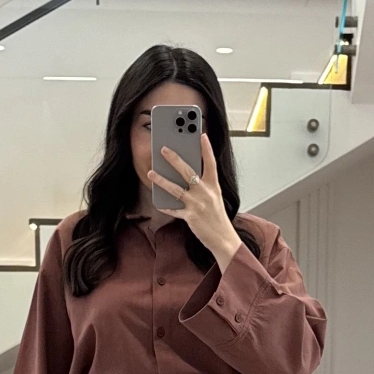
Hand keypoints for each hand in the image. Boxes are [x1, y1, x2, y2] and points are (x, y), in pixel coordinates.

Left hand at [148, 132, 241, 265]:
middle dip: (174, 159)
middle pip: (188, 171)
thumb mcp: (214, 197)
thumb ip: (203, 185)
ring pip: (176, 189)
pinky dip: (165, 206)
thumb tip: (188, 174)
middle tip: (163, 148)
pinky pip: (174, 209)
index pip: (211, 163)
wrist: (223, 239)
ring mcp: (197, 204)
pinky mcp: (190, 217)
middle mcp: (206, 193)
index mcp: (214, 186)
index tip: (201, 135)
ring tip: (150, 172)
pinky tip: (157, 201)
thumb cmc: (217, 217)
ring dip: (161, 180)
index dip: (206, 148)